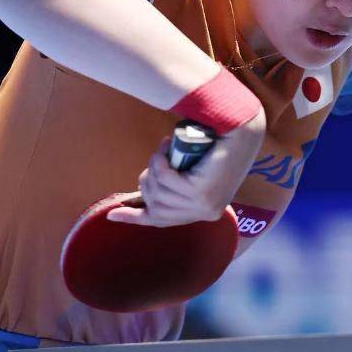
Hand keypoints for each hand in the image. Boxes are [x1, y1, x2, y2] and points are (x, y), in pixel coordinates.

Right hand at [105, 108, 266, 226]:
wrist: (239, 129)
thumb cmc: (215, 145)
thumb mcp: (193, 169)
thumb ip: (176, 184)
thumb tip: (145, 191)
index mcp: (205, 212)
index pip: (162, 221)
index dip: (134, 218)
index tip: (112, 215)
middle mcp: (206, 213)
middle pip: (154, 205)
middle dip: (147, 181)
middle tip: (156, 160)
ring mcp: (204, 206)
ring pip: (158, 192)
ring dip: (154, 167)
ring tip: (164, 150)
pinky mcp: (200, 194)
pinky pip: (165, 179)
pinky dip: (160, 161)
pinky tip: (166, 147)